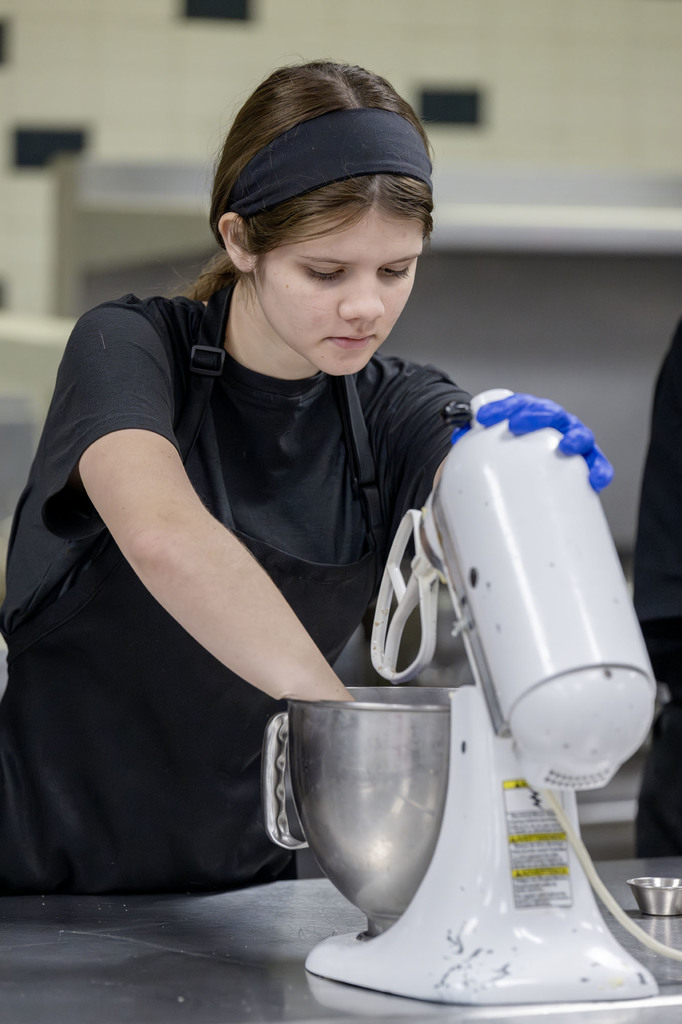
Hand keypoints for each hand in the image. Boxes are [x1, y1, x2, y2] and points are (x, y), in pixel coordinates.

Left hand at [474, 393, 613, 492]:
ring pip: (580, 435)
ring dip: (576, 439)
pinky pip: (598, 465)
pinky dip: (600, 471)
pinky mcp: (590, 461)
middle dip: (533, 416)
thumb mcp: (496, 440)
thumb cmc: (518, 444)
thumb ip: (475, 437)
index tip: (483, 417)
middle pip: (549, 413)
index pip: (518, 404)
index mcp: (534, 412)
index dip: (501, 408)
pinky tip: (595, 481)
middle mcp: (557, 422)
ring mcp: (575, 439)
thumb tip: (459, 437)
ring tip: (568, 446)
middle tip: (516, 425)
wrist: (540, 452)